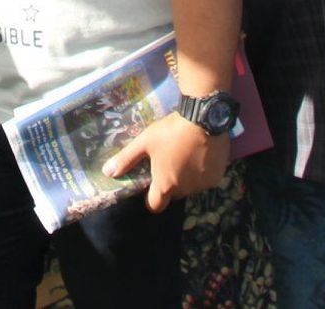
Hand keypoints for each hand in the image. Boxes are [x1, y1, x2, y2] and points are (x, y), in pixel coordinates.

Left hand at [102, 112, 229, 211]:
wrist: (204, 118)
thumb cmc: (170, 132)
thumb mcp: (145, 142)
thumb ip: (126, 159)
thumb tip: (107, 173)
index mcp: (166, 185)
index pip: (156, 205)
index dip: (151, 198)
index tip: (151, 184)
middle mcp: (185, 190)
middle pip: (174, 194)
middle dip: (170, 183)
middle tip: (167, 162)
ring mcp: (203, 184)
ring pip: (191, 187)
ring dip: (187, 177)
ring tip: (184, 155)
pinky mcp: (217, 176)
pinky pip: (206, 179)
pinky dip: (202, 171)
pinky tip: (199, 154)